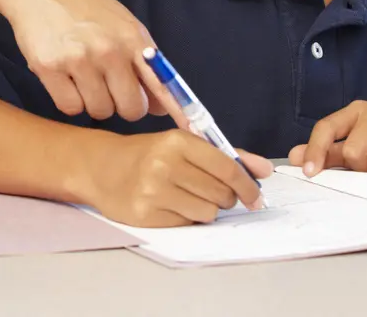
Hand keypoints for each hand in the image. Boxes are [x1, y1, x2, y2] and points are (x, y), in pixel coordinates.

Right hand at [0, 0, 166, 122]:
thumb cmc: (84, 7)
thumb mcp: (122, 24)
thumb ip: (144, 63)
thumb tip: (162, 106)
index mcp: (132, 39)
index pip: (162, 84)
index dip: (178, 111)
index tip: (191, 131)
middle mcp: (109, 50)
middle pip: (130, 109)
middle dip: (122, 105)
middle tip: (109, 87)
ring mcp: (78, 60)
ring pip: (99, 111)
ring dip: (93, 101)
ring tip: (83, 76)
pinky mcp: (49, 68)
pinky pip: (69, 108)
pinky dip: (69, 100)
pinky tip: (65, 79)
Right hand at [86, 130, 270, 227]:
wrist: (101, 167)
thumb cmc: (147, 155)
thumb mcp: (182, 146)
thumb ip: (225, 157)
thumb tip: (264, 170)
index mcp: (176, 141)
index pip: (227, 168)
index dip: (247, 185)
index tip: (255, 196)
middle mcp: (164, 164)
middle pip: (222, 194)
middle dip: (223, 197)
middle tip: (207, 190)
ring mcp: (153, 191)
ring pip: (208, 212)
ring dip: (205, 209)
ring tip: (186, 197)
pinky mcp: (146, 214)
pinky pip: (187, 224)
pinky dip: (185, 218)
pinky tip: (169, 205)